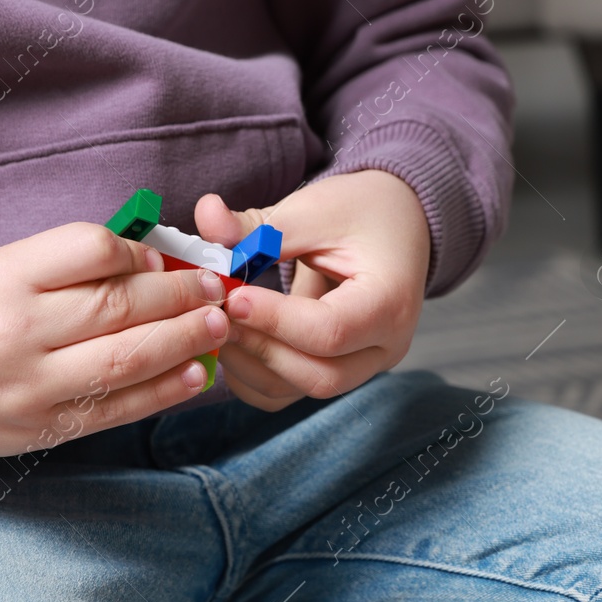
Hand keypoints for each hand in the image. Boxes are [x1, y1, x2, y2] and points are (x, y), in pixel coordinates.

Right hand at [0, 223, 229, 455]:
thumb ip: (66, 265)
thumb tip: (153, 260)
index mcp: (3, 280)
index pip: (88, 249)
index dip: (138, 251)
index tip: (162, 257)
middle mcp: (17, 334)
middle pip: (119, 306)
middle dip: (180, 295)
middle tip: (216, 287)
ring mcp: (33, 387)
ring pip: (128, 359)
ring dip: (185, 340)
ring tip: (218, 325)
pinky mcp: (46, 428)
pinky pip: (120, 408)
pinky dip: (165, 389)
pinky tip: (197, 372)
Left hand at [194, 169, 429, 410]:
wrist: (395, 225)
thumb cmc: (360, 213)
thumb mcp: (313, 208)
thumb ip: (259, 225)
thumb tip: (206, 215)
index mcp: (390, 302)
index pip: (330, 331)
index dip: (274, 320)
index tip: (232, 296)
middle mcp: (385, 346)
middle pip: (318, 375)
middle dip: (260, 348)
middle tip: (218, 315)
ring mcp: (364, 366)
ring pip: (301, 391)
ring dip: (250, 365)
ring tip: (219, 325)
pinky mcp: (339, 370)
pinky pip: (290, 392)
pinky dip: (253, 376)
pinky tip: (232, 341)